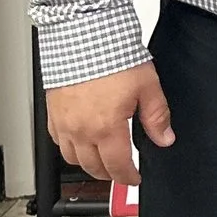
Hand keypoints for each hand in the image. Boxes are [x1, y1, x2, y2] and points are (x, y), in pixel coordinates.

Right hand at [46, 62, 171, 186]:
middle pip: (93, 168)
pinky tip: (80, 141)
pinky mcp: (51, 113)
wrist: (83, 37)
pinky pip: (57, 141)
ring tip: (102, 160)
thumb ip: (157, 116)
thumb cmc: (113, 56)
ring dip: (88, 164)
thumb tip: (165, 138)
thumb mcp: (147, 85)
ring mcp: (63, 123)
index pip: (118, 166)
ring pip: (72, 159)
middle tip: (120, 172)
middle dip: (109, 174)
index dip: (128, 177)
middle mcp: (81, 130)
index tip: (134, 178)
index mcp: (106, 127)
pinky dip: (69, 148)